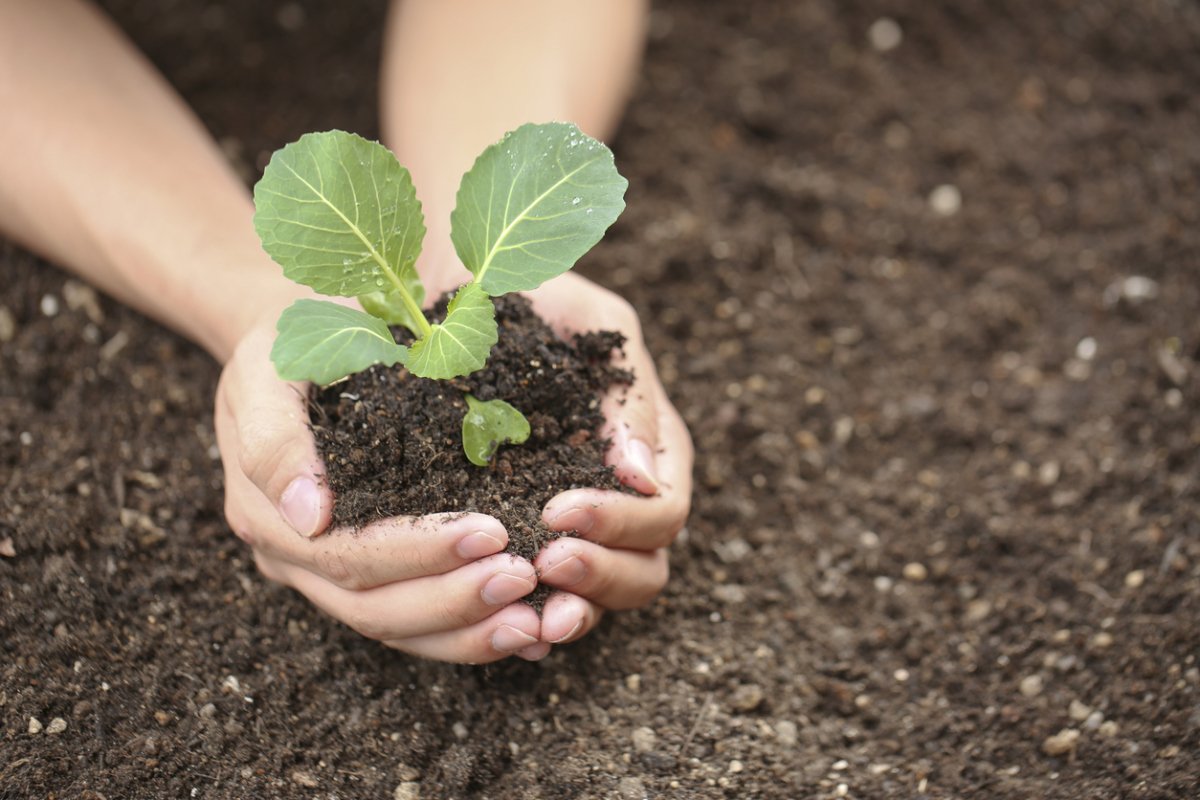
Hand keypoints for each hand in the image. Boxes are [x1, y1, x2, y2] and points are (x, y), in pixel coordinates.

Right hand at [213, 318, 550, 662]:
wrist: (298, 339)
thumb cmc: (294, 340)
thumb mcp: (269, 366)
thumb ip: (276, 437)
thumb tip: (312, 518)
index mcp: (265, 511)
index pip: (347, 555)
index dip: (418, 553)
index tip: (491, 532)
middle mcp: (295, 557)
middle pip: (375, 607)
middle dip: (453, 598)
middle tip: (526, 577)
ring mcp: (328, 576)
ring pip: (399, 630)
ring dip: (469, 631)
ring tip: (536, 620)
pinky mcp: (370, 577)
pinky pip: (418, 626)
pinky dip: (472, 635)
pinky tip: (531, 633)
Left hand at [525, 273, 693, 645]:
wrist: (449, 293)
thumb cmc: (529, 296)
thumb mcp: (586, 318)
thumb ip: (627, 389)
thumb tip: (644, 475)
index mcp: (648, 450)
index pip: (662, 513)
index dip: (622, 523)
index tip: (560, 509)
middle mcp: (620, 501)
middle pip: (643, 571)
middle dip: (601, 574)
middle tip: (543, 559)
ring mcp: (573, 532)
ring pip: (597, 601)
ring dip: (570, 611)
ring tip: (527, 612)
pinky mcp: (521, 546)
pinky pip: (539, 605)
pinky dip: (527, 624)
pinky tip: (500, 626)